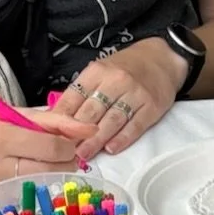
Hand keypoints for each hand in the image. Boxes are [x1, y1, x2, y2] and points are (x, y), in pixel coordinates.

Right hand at [0, 96, 86, 188]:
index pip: (51, 148)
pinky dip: (33, 183)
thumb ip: (52, 122)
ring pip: (39, 184)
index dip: (68, 146)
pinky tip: (27, 172)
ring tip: (43, 161)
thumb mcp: (14, 113)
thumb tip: (88, 130)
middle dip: (64, 163)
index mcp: (1, 135)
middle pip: (49, 170)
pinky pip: (24, 193)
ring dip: (50, 174)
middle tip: (62, 155)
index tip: (68, 143)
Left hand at [49, 39, 183, 162]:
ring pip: (111, 120)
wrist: (162, 59)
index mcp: (97, 72)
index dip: (61, 117)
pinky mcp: (151, 107)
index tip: (51, 134)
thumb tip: (57, 118)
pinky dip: (122, 139)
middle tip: (63, 151)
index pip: (75, 96)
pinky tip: (111, 149)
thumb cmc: (126, 69)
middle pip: (92, 111)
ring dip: (96, 140)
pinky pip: (135, 126)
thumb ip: (82, 93)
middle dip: (76, 133)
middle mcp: (116, 81)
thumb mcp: (101, 71)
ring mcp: (135, 95)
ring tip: (83, 155)